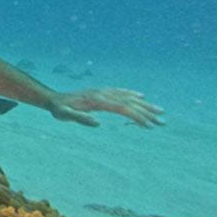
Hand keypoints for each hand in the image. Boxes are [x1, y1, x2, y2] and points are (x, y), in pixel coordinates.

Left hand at [46, 88, 164, 127]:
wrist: (53, 99)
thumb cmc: (58, 110)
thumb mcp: (65, 116)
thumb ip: (80, 119)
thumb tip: (98, 123)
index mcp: (97, 100)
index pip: (122, 109)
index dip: (137, 116)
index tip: (149, 125)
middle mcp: (103, 94)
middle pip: (129, 102)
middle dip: (147, 112)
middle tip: (162, 122)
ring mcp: (103, 92)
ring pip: (128, 97)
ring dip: (144, 104)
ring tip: (160, 110)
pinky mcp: (101, 92)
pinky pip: (120, 92)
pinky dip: (132, 94)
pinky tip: (140, 97)